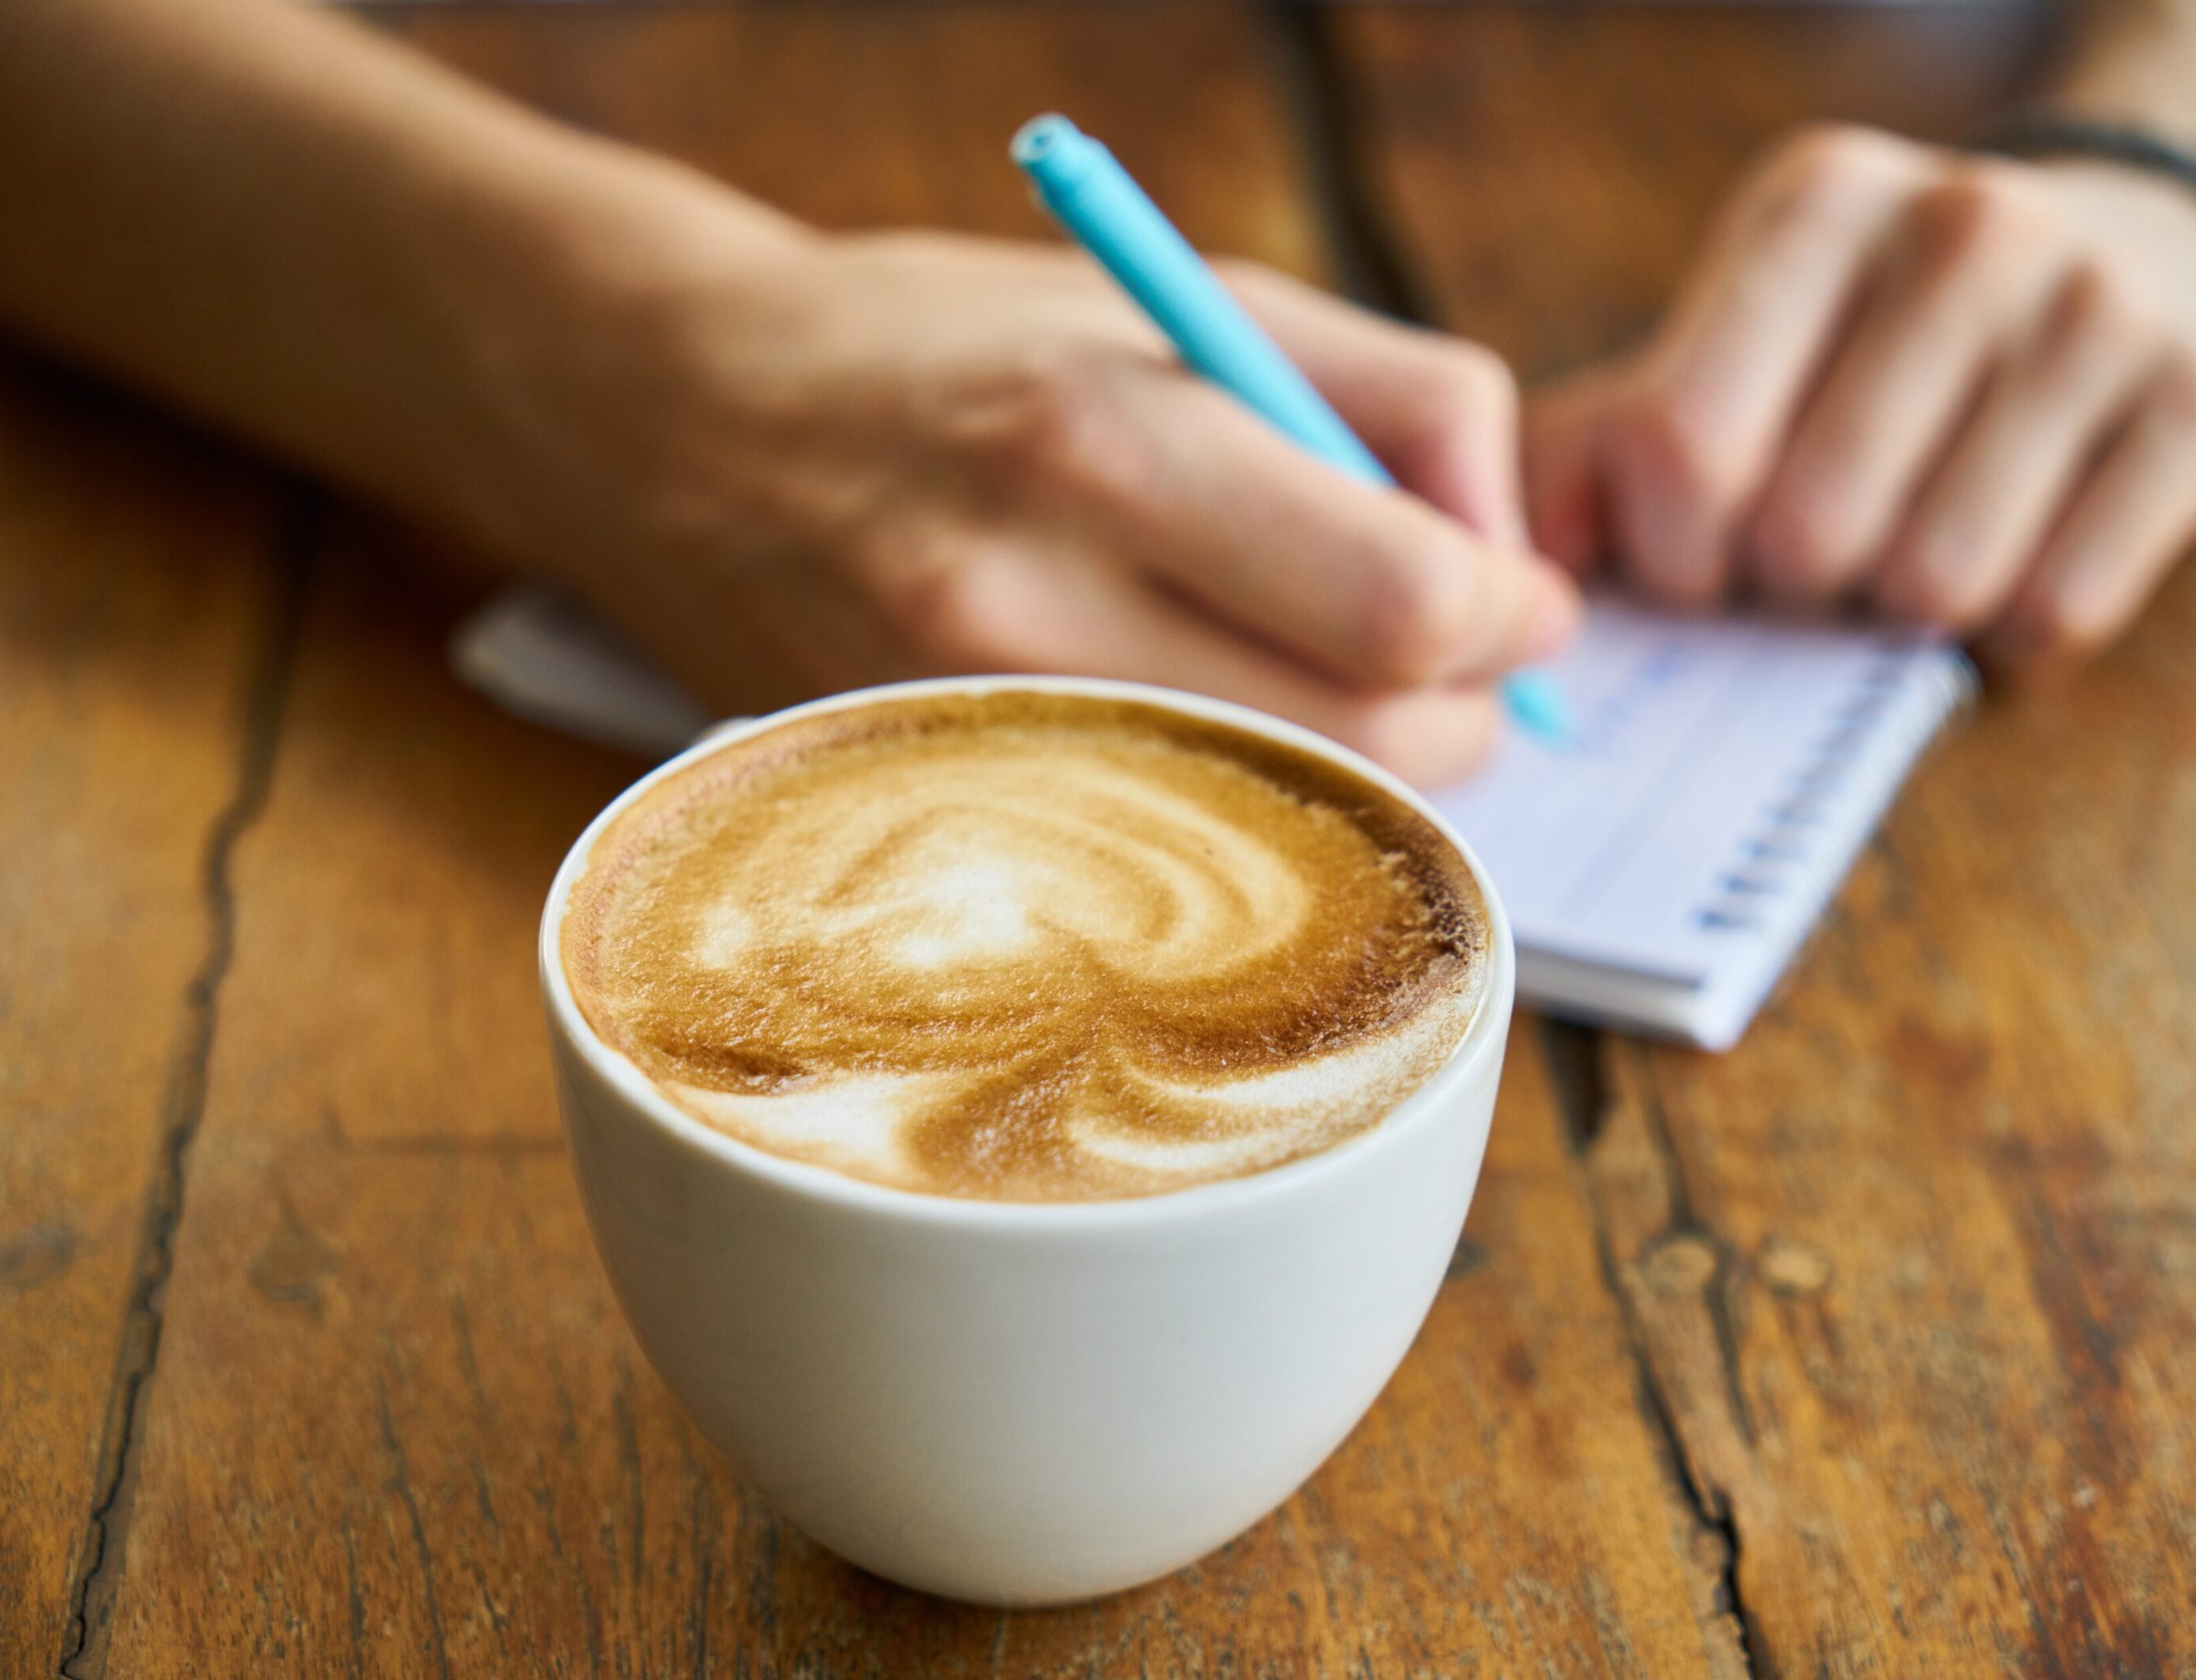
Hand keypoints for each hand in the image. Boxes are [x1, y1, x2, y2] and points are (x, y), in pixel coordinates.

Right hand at [525, 229, 1575, 784]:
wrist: (679, 424)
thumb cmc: (953, 344)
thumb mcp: (1187, 296)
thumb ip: (1397, 400)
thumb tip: (1516, 561)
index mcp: (1101, 439)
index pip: (1399, 601)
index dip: (1505, 614)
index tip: (1516, 599)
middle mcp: (1027, 610)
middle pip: (1365, 747)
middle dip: (1461, 713)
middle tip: (1448, 657)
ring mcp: (974, 739)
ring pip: (1282, 829)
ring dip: (1365, 773)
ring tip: (1331, 682)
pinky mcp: (944, 817)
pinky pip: (1170, 866)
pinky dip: (1247, 814)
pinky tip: (1225, 735)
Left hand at [1525, 126, 2195, 678]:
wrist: (2161, 235)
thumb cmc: (1891, 330)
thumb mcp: (1745, 330)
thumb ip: (1606, 440)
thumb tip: (1509, 570)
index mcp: (1817, 207)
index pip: (1684, 448)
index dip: (1676, 556)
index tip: (1703, 562)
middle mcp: (1965, 230)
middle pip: (1810, 533)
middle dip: (1793, 591)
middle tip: (1819, 563)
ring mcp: (2103, 310)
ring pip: (1937, 583)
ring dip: (1903, 617)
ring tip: (1914, 553)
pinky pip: (2059, 611)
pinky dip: (2014, 634)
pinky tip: (2018, 561)